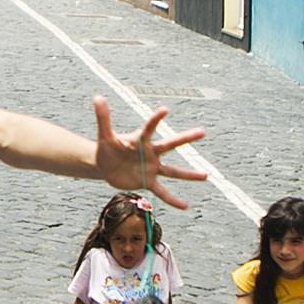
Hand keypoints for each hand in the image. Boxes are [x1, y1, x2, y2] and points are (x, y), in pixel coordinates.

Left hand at [88, 97, 209, 208]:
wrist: (105, 166)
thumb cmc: (107, 148)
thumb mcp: (104, 135)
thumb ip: (103, 118)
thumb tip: (97, 97)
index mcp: (140, 140)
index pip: (149, 128)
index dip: (155, 119)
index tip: (165, 110)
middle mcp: (150, 152)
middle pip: (170, 145)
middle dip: (185, 138)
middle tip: (202, 132)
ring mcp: (151, 168)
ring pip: (173, 171)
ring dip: (189, 174)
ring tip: (206, 175)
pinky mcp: (147, 182)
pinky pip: (162, 192)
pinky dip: (172, 199)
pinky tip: (184, 206)